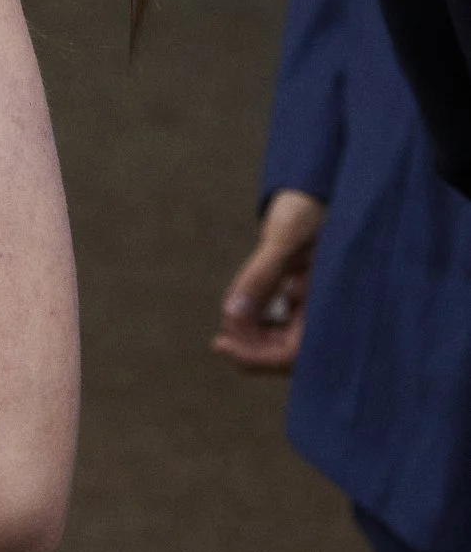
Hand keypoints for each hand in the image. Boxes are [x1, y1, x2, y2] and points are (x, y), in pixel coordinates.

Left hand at [212, 188, 325, 372]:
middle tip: (220, 341)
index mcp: (332, 303)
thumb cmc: (307, 210)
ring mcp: (314, 309)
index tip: (225, 346)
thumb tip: (233, 311)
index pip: (293, 352)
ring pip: (281, 341)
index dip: (258, 357)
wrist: (313, 194)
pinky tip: (237, 314)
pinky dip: (256, 322)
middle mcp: (325, 312)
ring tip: (227, 328)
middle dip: (251, 349)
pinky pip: (279, 324)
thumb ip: (260, 274)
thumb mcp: (283, 238)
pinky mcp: (303, 302)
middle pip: (285, 353)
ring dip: (252, 337)